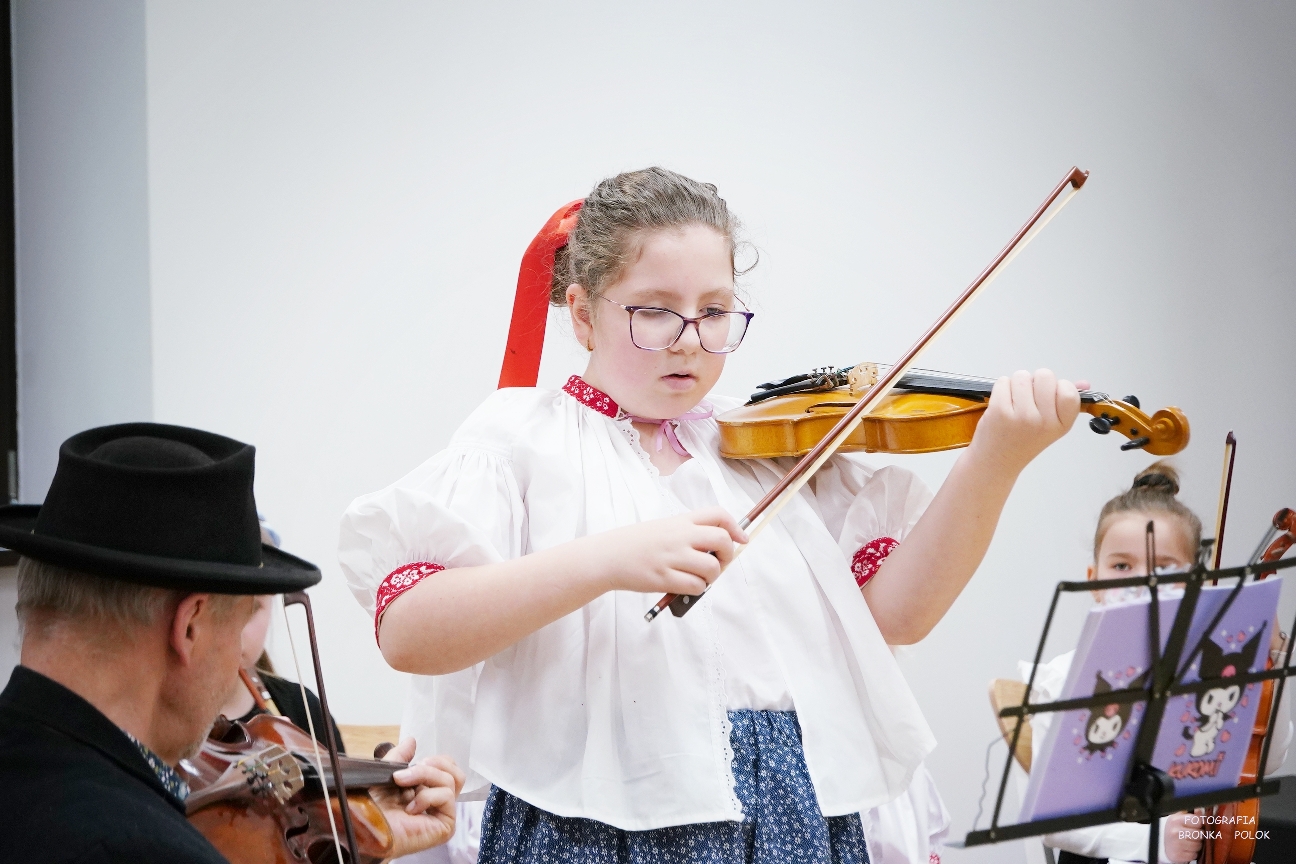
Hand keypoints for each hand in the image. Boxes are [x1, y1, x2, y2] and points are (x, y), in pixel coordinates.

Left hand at [370, 737, 465, 857]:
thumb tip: (412, 740)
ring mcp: (442, 813)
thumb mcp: (386, 773)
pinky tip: (410, 808)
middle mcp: (437, 801)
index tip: (412, 763)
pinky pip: (446, 796)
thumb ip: (400, 757)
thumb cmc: (372, 807)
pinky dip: (426, 796)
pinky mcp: (446, 825)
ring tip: (403, 786)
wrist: (365, 825)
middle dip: (432, 765)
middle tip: (409, 772)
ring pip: (451, 780)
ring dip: (425, 776)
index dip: (435, 760)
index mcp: (426, 788)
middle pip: (455, 771)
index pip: (448, 767)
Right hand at [582, 508, 747, 595]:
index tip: (741, 539)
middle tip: (718, 563)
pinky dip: (697, 590)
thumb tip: (717, 549)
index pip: (718, 515)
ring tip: (699, 578)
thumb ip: (688, 533)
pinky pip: (697, 587)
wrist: (609, 557)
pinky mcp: (665, 578)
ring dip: (711, 576)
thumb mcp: (663, 528)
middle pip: (722, 540)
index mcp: (680, 521)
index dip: (735, 527)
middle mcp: (679, 536)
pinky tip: (685, 587)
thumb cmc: (636, 544)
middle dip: (727, 555)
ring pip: (712, 568)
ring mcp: (672, 557)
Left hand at [967, 369, 1079, 475]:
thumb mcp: (1052, 425)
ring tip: (1014, 402)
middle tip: (1028, 398)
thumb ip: (1067, 402)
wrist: (998, 461)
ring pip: (1022, 376)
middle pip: (1045, 376)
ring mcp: (1022, 416)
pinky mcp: (1000, 411)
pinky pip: (1003, 381)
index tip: (1048, 397)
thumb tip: (1084, 383)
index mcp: (1062, 424)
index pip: (1069, 390)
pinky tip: (1003, 403)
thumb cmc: (1024, 440)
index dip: (1057, 386)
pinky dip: (1002, 387)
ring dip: (1017, 383)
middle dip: (1035, 381)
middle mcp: (1044, 421)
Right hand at [1163, 811, 1202, 862]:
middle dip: (1198, 836)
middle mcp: (1174, 832)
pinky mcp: (1177, 855)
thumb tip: (1199, 810)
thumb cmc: (1174, 830)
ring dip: (1196, 846)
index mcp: (1175, 820)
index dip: (1199, 824)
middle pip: (1200, 834)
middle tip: (1191, 835)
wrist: (1161, 843)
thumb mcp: (1179, 819)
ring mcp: (1176, 844)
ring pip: (1198, 846)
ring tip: (1188, 842)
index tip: (1195, 826)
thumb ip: (1192, 814)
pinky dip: (1192, 854)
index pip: (1197, 821)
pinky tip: (1185, 849)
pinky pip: (1193, 855)